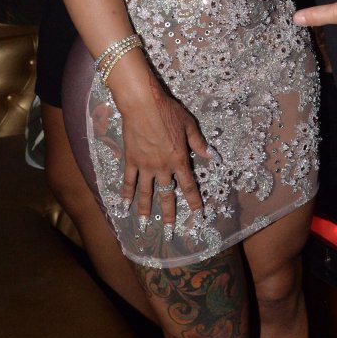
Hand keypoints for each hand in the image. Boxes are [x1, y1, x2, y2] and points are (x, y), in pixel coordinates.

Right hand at [114, 73, 207, 232]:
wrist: (143, 105)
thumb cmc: (168, 111)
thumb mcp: (189, 125)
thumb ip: (199, 143)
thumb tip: (213, 156)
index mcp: (179, 159)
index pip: (188, 186)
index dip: (194, 201)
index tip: (198, 215)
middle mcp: (162, 167)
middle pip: (167, 195)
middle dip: (169, 215)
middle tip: (170, 232)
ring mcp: (145, 166)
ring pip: (146, 193)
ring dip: (146, 211)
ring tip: (144, 226)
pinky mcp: (131, 161)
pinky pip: (128, 181)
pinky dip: (126, 194)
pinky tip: (123, 206)